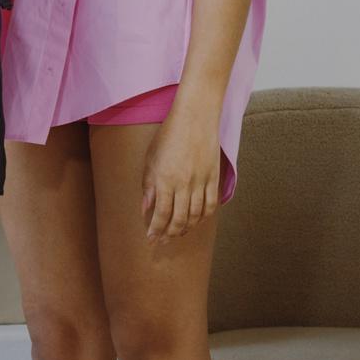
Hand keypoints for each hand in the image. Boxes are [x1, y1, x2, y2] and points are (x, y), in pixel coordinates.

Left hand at [140, 86, 222, 241]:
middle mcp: (183, 184)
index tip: (151, 239)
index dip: (155, 230)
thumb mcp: (151, 158)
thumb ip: (148, 184)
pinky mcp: (214, 178)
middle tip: (163, 241)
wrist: (196, 117)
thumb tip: (145, 208)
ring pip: (195, 216)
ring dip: (186, 228)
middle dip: (169, 234)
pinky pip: (211, 206)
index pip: (160, 214)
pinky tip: (196, 221)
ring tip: (177, 233)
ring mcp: (201, 182)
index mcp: (164, 179)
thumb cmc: (169, 135)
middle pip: (178, 219)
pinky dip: (203, 217)